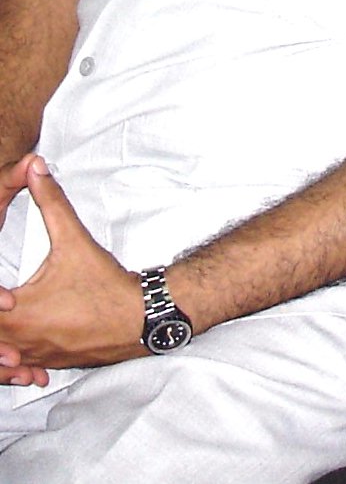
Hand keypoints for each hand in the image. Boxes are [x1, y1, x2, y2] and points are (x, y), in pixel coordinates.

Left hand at [0, 155, 145, 383]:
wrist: (143, 317)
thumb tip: (37, 169)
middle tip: (6, 298)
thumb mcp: (76, 240)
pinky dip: (17, 356)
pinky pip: (21, 365)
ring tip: (10, 319)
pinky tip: (22, 346)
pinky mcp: (49, 363)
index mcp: (18, 314)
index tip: (5, 288)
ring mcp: (34, 356)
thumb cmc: (107, 285)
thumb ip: (52, 203)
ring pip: (3, 356)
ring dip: (2, 338)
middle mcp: (20, 341)